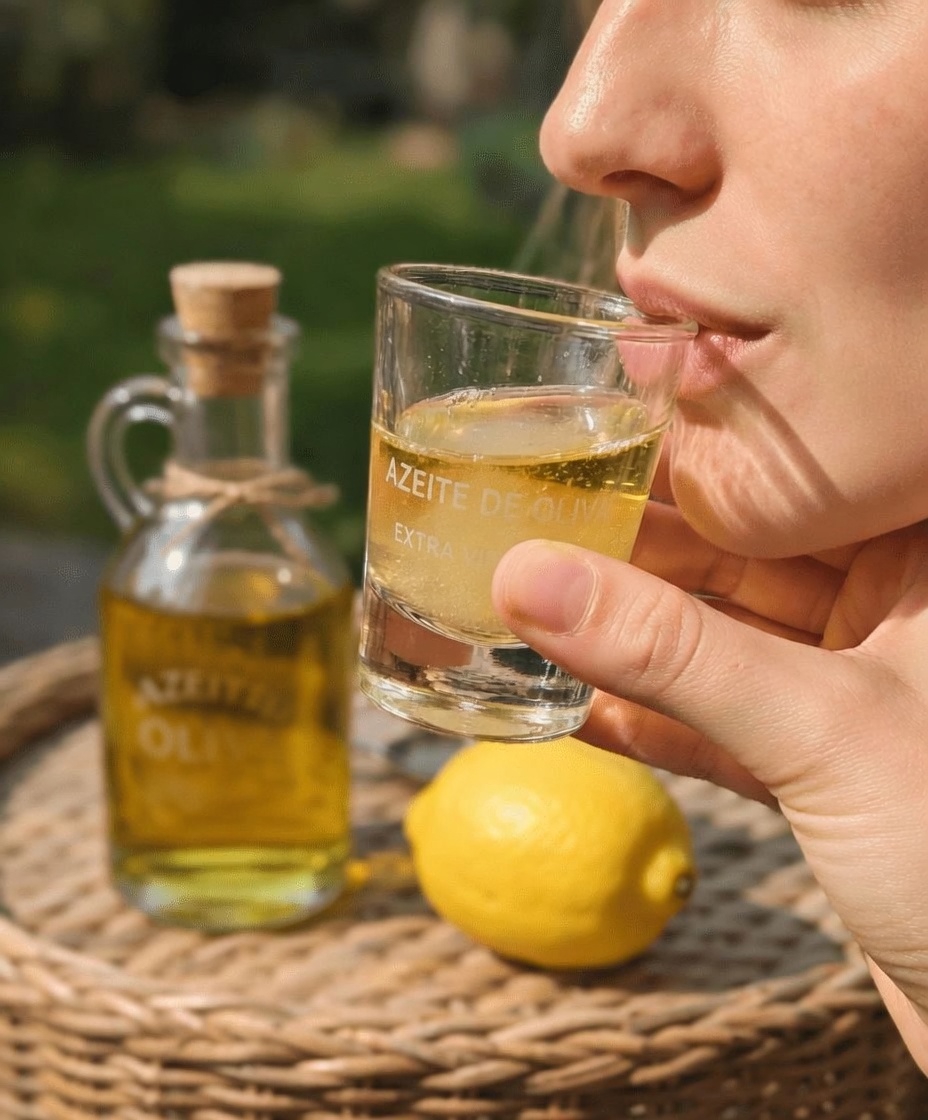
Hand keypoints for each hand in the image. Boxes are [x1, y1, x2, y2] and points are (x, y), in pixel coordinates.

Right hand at [491, 505, 927, 1071]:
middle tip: (533, 532)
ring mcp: (858, 689)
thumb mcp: (822, 730)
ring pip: (720, 640)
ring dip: (626, 641)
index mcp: (925, 561)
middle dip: (635, 551)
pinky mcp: (824, 763)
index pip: (793, 480)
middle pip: (742, 553)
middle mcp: (897, 612)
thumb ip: (672, 652)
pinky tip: (568, 706)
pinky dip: (646, 720)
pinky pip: (718, 721)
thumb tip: (535, 579)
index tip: (585, 448)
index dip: (688, 455)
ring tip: (528, 610)